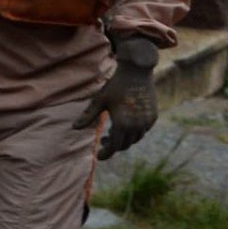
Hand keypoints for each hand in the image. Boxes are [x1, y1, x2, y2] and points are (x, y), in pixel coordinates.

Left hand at [73, 36, 159, 161]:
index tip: (98, 156)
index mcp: (122, 124)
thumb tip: (74, 128)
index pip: (114, 147)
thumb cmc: (116, 86)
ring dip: (124, 139)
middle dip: (114, 146)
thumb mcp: (99, 101)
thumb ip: (88, 116)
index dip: (106, 153)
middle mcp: (137, 126)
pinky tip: (126, 124)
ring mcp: (147, 122)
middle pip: (125, 145)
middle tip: (104, 140)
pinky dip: (134, 131)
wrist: (137, 72)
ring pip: (135, 138)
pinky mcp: (153, 117)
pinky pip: (143, 130)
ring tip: (114, 131)